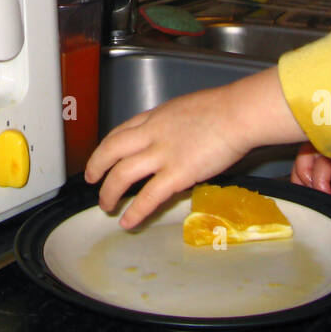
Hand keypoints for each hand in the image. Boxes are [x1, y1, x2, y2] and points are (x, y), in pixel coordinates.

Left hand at [84, 66, 303, 229]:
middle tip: (92, 180)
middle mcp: (151, 134)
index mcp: (155, 117)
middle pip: (111, 150)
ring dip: (110, 192)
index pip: (120, 131)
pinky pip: (148, 196)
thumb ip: (172, 126)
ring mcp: (162, 154)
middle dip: (96, 166)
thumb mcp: (186, 109)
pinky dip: (135, 211)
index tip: (101, 157)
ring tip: (106, 206)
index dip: (106, 147)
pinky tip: (128, 222)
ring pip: (121, 174)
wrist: (238, 113)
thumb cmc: (223, 108)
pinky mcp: (177, 174)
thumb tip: (174, 140)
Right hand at [290, 142, 330, 206]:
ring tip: (308, 193)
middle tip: (313, 195)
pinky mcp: (328, 155)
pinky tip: (310, 187)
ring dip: (301, 174)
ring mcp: (329, 149)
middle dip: (303, 175)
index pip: (322, 163)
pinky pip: (309, 160)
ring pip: (304, 157)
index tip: (326, 197)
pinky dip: (304, 172)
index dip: (319, 181)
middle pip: (305, 154)